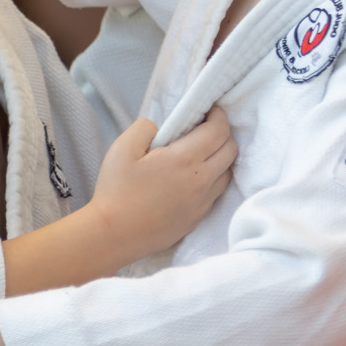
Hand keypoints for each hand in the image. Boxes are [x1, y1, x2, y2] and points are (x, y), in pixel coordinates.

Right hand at [86, 109, 236, 263]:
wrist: (114, 235)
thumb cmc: (116, 190)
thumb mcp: (123, 148)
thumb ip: (145, 128)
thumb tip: (161, 128)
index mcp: (185, 159)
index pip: (219, 130)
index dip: (218, 115)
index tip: (208, 110)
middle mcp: (201, 181)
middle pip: (231, 150)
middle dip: (223, 133)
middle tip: (204, 129)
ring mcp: (202, 202)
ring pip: (228, 173)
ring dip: (220, 158)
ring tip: (200, 154)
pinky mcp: (197, 218)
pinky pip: (216, 193)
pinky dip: (212, 180)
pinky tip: (192, 179)